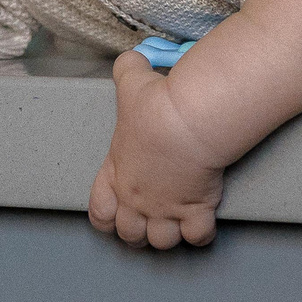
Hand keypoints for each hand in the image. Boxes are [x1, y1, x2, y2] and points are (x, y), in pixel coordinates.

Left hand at [89, 51, 225, 248]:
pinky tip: (202, 223)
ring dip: (166, 237)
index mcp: (116, 174)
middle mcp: (138, 198)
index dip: (106, 216)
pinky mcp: (196, 209)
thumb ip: (127, 69)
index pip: (99, 211)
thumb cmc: (155, 105)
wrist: (186, 121)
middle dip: (136, 231)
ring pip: (161, 243)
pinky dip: (201, 234)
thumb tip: (131, 58)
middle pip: (129, 234)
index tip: (115, 210)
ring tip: (173, 224)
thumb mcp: (132, 79)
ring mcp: (166, 208)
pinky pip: (198, 237)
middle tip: (146, 220)